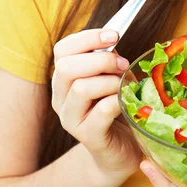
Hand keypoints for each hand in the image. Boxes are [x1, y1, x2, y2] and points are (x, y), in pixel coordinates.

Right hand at [51, 28, 141, 175]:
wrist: (118, 151)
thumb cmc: (115, 107)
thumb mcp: (109, 77)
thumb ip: (107, 59)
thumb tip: (113, 39)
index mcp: (63, 79)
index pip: (62, 50)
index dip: (88, 38)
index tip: (114, 35)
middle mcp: (60, 98)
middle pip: (66, 67)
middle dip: (100, 60)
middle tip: (122, 64)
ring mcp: (71, 119)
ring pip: (81, 88)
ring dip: (109, 81)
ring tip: (125, 84)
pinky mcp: (88, 136)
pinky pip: (100, 111)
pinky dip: (117, 100)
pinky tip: (126, 101)